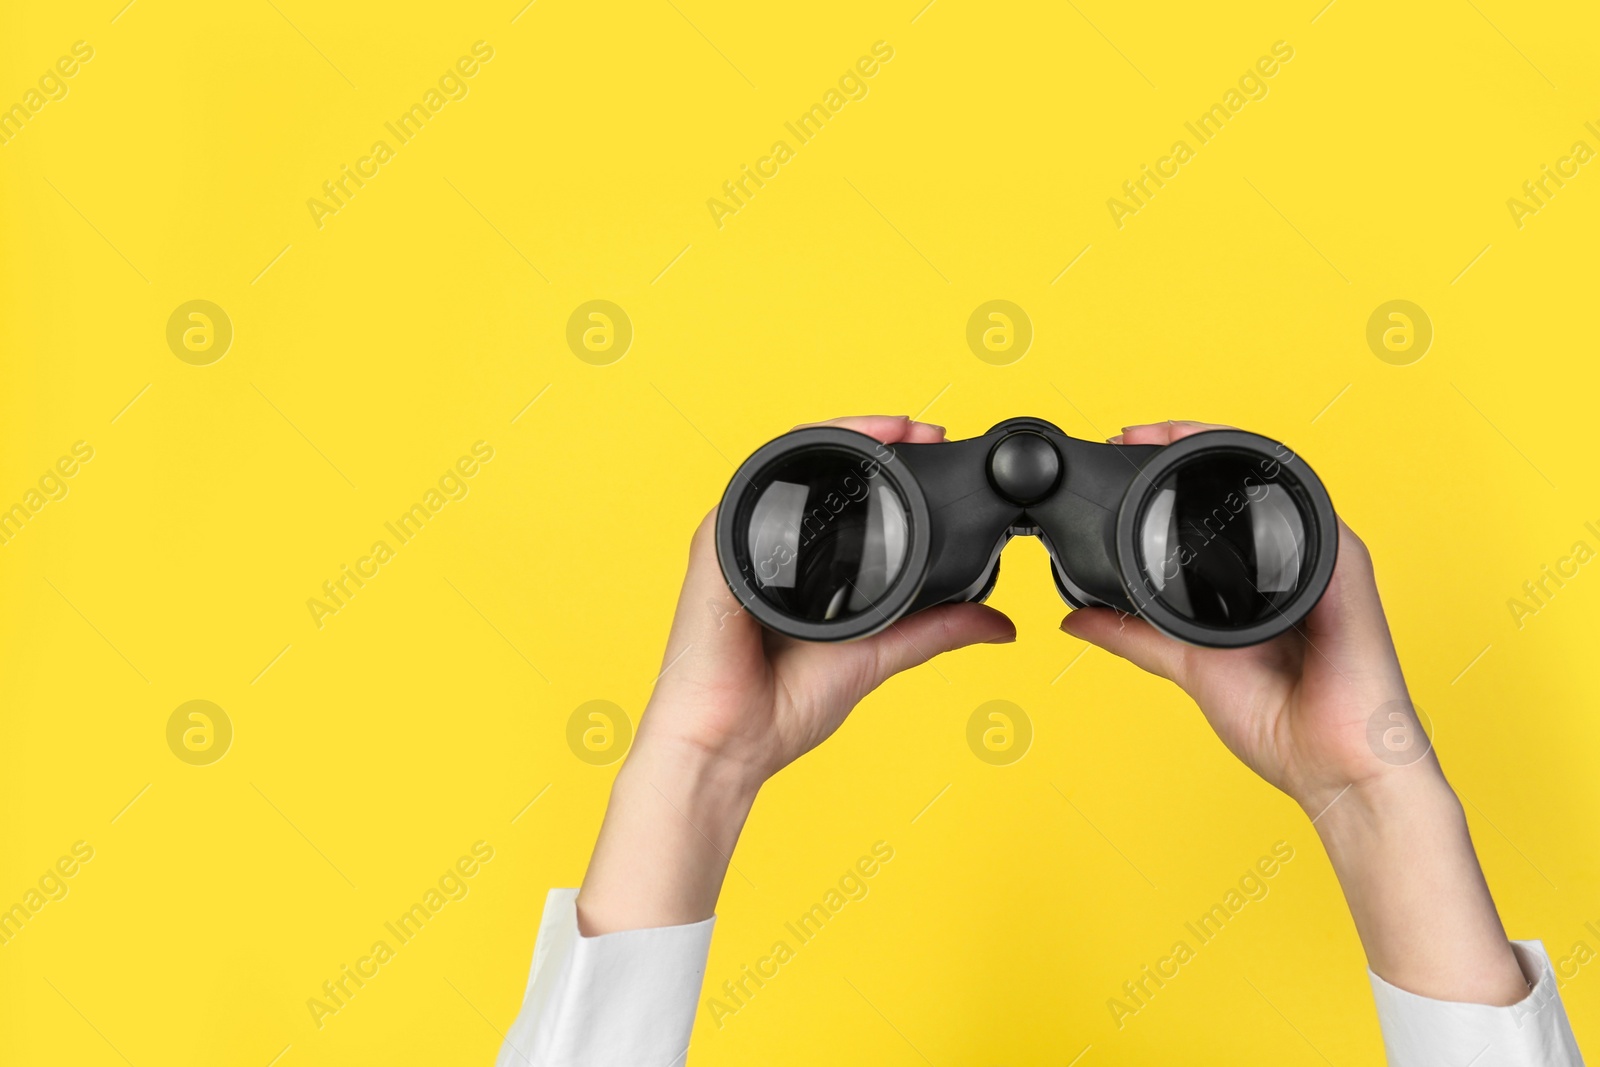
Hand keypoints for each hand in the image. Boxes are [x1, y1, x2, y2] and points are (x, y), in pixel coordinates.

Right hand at [639, 414, 1015, 788]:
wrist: (731, 744)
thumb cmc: (780, 708)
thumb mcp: (876, 656)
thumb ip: (932, 632)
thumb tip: (997, 624)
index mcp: (799, 565)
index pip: (841, 496)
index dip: (885, 465)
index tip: (931, 448)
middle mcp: (767, 544)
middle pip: (817, 468)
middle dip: (871, 437)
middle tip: (924, 430)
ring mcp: (739, 541)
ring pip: (787, 463)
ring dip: (841, 435)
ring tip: (894, 427)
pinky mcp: (716, 546)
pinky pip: (753, 486)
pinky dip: (795, 458)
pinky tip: (833, 448)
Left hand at [1061, 419, 1424, 817]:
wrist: (1338, 769)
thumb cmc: (1285, 727)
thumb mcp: (1188, 666)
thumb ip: (1136, 636)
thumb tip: (1077, 620)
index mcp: (1257, 581)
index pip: (1214, 511)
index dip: (1170, 477)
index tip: (1123, 454)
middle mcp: (1290, 561)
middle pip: (1241, 485)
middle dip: (1187, 448)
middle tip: (1133, 435)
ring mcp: (1320, 558)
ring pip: (1272, 480)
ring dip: (1219, 447)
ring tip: (1166, 433)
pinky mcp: (1344, 564)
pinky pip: (1308, 503)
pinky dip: (1269, 475)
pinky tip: (1231, 458)